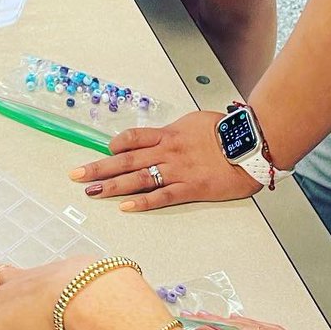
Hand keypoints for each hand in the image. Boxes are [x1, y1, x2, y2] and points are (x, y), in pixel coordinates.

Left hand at [69, 110, 261, 211]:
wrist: (254, 143)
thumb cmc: (230, 132)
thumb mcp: (196, 122)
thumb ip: (177, 132)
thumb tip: (164, 136)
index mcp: (169, 134)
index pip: (133, 138)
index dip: (115, 144)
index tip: (104, 150)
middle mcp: (168, 151)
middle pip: (125, 159)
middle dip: (98, 168)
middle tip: (76, 176)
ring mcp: (178, 170)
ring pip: (138, 178)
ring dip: (112, 186)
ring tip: (91, 192)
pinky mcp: (191, 188)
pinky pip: (162, 196)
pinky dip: (142, 202)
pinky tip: (125, 207)